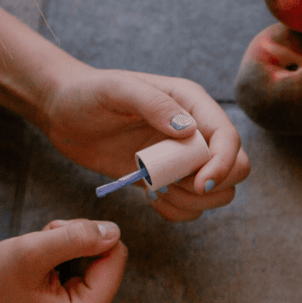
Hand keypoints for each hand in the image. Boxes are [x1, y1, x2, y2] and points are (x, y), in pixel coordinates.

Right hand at [0, 218, 126, 302]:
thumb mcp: (33, 252)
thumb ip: (77, 238)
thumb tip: (114, 230)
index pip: (116, 255)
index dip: (87, 234)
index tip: (53, 236)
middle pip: (108, 256)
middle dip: (75, 241)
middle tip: (40, 246)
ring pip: (96, 257)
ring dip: (66, 245)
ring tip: (35, 257)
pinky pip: (85, 266)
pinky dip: (62, 255)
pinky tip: (37, 265)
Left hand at [41, 66, 250, 220]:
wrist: (64, 114)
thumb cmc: (87, 94)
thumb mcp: (116, 90)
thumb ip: (153, 104)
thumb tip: (188, 130)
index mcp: (192, 103)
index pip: (229, 138)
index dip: (223, 164)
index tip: (198, 183)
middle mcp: (196, 132)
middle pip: (237, 169)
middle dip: (211, 186)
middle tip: (172, 185)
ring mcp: (185, 159)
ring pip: (219, 193)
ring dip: (192, 202)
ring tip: (156, 190)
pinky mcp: (171, 181)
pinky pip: (193, 207)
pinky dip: (178, 212)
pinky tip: (151, 199)